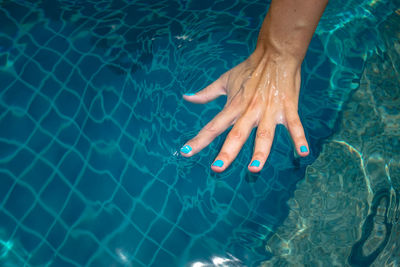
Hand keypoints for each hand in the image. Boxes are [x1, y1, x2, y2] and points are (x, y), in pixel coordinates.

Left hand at [180, 48, 308, 172]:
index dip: (199, 140)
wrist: (276, 53)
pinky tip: (302, 154)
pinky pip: (294, 125)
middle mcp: (250, 110)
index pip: (213, 126)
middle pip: (237, 134)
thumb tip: (187, 97)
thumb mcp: (225, 80)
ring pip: (264, 134)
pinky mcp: (287, 107)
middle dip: (227, 152)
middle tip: (217, 168)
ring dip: (260, 151)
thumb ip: (206, 93)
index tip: (185, 152)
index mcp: (234, 105)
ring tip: (254, 168)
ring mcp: (269, 110)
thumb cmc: (249, 69)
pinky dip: (299, 138)